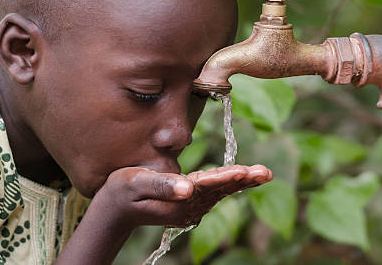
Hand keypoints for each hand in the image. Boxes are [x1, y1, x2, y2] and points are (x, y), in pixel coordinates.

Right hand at [93, 164, 271, 230]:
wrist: (115, 210)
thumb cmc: (122, 192)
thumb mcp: (136, 184)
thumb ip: (162, 185)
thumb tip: (188, 188)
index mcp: (178, 201)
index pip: (207, 185)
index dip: (227, 177)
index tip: (246, 172)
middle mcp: (188, 207)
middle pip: (221, 190)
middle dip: (244, 180)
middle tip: (266, 173)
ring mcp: (190, 208)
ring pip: (220, 191)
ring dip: (242, 181)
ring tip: (262, 174)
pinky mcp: (189, 204)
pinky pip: (214, 192)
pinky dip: (229, 183)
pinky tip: (243, 177)